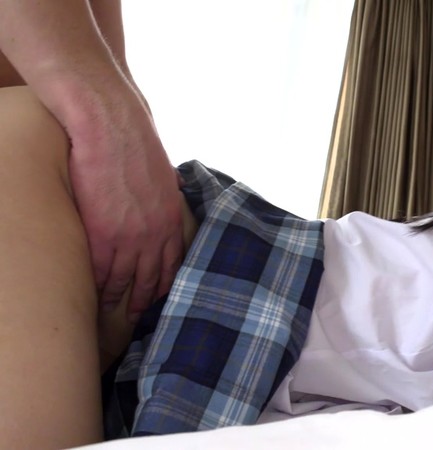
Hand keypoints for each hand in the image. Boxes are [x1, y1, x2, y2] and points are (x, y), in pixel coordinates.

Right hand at [68, 102, 183, 321]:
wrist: (113, 129)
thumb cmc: (137, 143)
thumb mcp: (165, 171)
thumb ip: (167, 188)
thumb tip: (173, 186)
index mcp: (171, 217)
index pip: (173, 259)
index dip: (166, 279)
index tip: (160, 293)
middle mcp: (155, 233)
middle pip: (151, 276)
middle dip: (144, 297)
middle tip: (137, 313)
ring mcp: (130, 236)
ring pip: (125, 278)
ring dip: (119, 296)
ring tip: (112, 309)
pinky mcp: (104, 234)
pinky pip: (102, 269)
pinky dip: (99, 284)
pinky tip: (95, 293)